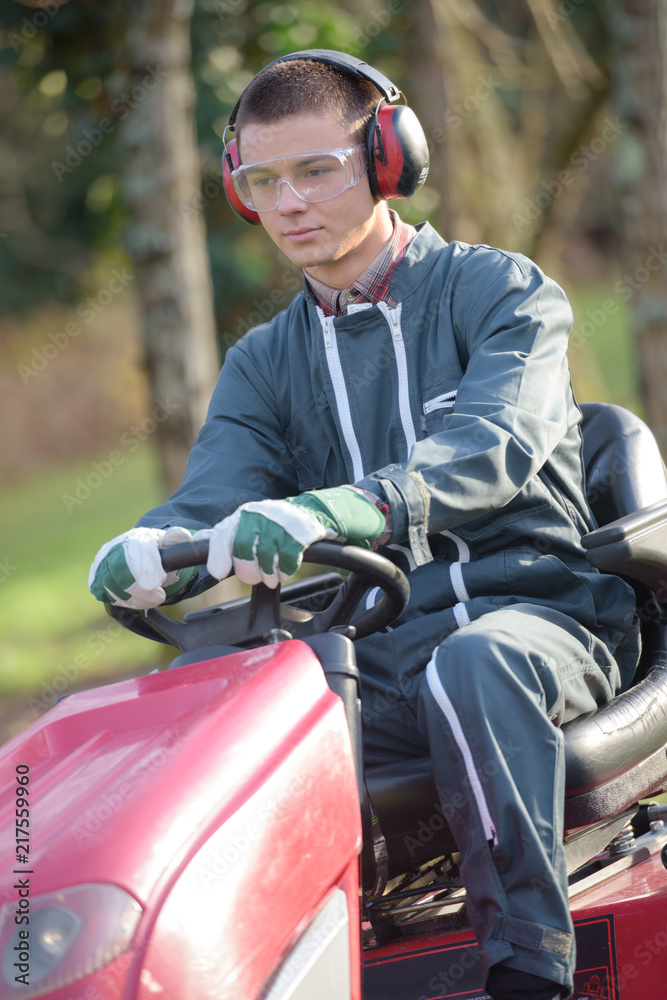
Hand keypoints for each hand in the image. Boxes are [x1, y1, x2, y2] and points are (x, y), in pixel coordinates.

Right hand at [89, 526, 196, 608]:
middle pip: (124, 572)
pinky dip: (124, 602)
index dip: (149, 568)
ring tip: (153, 600)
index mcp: (135, 537)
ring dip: (136, 599)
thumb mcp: (168, 540)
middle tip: (160, 596)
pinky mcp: (96, 578)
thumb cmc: (155, 548)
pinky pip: (106, 594)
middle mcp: (115, 548)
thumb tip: (181, 535)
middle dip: (144, 590)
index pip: (138, 550)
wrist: (135, 551)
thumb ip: (177, 539)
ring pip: (114, 587)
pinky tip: (138, 602)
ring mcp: (102, 564)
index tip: (159, 581)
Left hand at [202, 486, 385, 588]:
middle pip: (244, 551)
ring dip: (269, 575)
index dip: (219, 555)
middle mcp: (261, 515)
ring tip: (272, 576)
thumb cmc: (277, 524)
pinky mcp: (300, 533)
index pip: (224, 534)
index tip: (218, 573)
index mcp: (245, 513)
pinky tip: (285, 570)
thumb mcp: (251, 524)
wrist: (315, 511)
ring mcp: (281, 523)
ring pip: (266, 559)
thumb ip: (229, 537)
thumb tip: (205, 552)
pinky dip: (285, 572)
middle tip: (255, 578)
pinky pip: (288, 562)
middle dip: (248, 571)